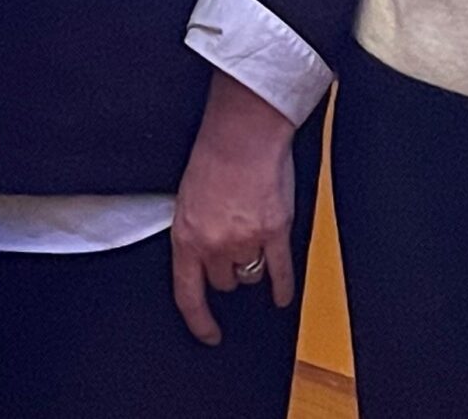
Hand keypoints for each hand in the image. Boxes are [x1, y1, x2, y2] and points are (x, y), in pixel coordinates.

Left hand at [170, 74, 299, 345]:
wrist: (241, 132)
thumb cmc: (213, 156)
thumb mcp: (187, 199)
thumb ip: (195, 231)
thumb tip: (204, 256)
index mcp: (185, 235)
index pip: (187, 293)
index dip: (198, 320)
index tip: (208, 333)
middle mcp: (214, 244)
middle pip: (223, 282)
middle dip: (226, 270)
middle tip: (230, 249)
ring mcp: (246, 241)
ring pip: (249, 276)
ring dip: (250, 265)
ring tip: (252, 240)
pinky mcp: (275, 233)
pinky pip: (280, 273)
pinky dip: (282, 288)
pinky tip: (282, 297)